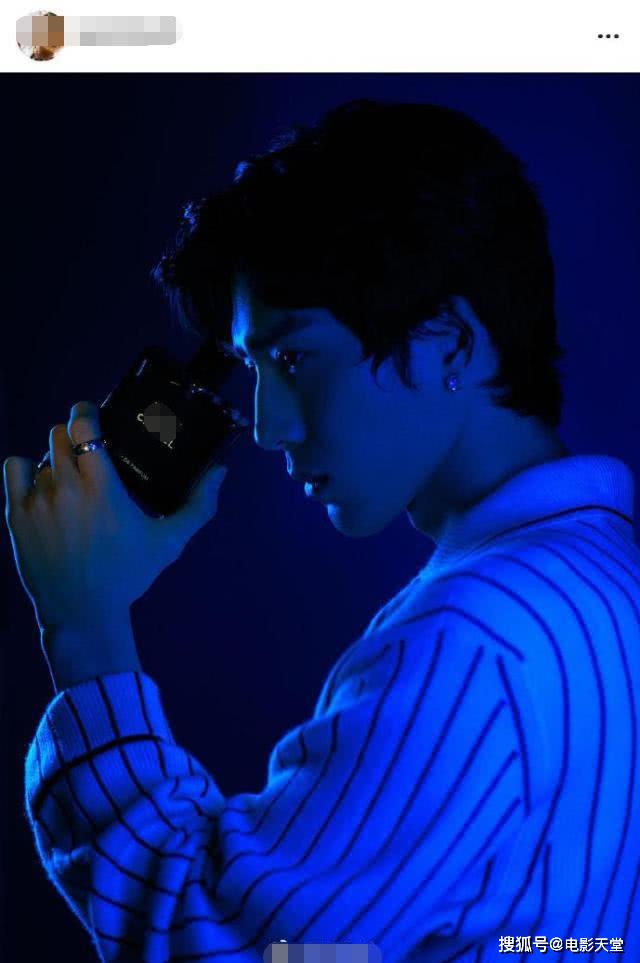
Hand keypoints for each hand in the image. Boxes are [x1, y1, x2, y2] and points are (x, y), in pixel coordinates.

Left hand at [3, 400, 227, 634]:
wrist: (82, 611)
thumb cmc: (128, 575)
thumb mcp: (170, 542)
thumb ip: (198, 506)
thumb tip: (221, 472)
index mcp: (103, 489)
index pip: (84, 426)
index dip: (86, 412)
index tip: (93, 416)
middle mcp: (67, 489)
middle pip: (60, 435)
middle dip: (74, 436)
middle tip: (86, 451)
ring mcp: (38, 502)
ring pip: (41, 457)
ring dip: (55, 460)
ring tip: (68, 479)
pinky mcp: (17, 516)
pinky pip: (13, 469)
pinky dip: (25, 469)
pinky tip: (39, 482)